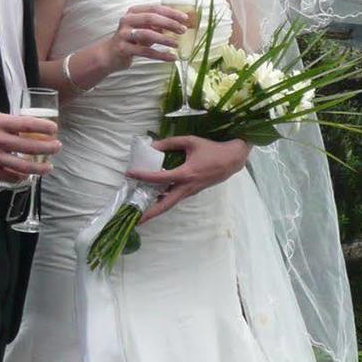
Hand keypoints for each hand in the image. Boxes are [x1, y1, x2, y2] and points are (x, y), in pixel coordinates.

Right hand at [0, 111, 60, 184]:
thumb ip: (7, 123)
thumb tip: (27, 129)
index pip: (27, 124)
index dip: (44, 127)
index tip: (54, 129)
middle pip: (30, 146)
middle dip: (48, 148)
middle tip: (57, 147)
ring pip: (22, 166)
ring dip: (39, 168)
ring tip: (48, 167)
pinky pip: (9, 176)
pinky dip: (21, 177)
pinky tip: (27, 175)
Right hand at [102, 5, 191, 71]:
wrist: (110, 55)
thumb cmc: (132, 40)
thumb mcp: (145, 29)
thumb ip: (159, 25)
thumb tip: (182, 24)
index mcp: (133, 11)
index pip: (155, 8)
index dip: (171, 12)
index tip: (185, 18)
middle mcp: (127, 20)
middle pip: (151, 18)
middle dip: (169, 23)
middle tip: (183, 30)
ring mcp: (124, 34)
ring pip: (147, 34)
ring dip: (165, 39)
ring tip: (177, 44)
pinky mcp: (123, 49)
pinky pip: (145, 52)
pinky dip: (160, 55)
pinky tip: (171, 58)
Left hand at [128, 136, 250, 223]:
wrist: (232, 161)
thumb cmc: (212, 150)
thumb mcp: (190, 141)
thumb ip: (170, 143)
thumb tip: (152, 146)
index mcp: (186, 174)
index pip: (160, 178)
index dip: (144, 176)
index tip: (130, 173)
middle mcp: (187, 187)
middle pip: (165, 205)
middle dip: (149, 214)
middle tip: (133, 220)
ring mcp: (189, 192)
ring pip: (169, 204)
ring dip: (154, 210)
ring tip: (138, 213)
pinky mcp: (191, 192)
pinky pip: (174, 199)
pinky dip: (162, 201)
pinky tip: (151, 199)